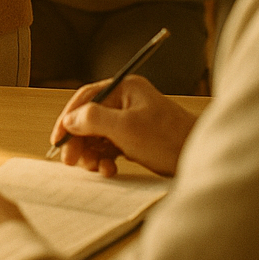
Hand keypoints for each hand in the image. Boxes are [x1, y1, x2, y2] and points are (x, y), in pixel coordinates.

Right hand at [50, 75, 196, 177]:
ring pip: (97, 136)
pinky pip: (110, 148)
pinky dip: (105, 160)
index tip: (57, 139)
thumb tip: (70, 119)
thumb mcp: (127, 128)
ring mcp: (131, 121)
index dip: (68, 118)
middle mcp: (126, 102)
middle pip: (89, 119)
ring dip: (91, 153)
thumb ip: (94, 119)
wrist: (201, 161)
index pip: (87, 98)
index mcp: (125, 89)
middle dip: (79, 141)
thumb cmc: (169, 139)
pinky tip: (109, 170)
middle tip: (71, 161)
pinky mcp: (135, 140)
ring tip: (95, 169)